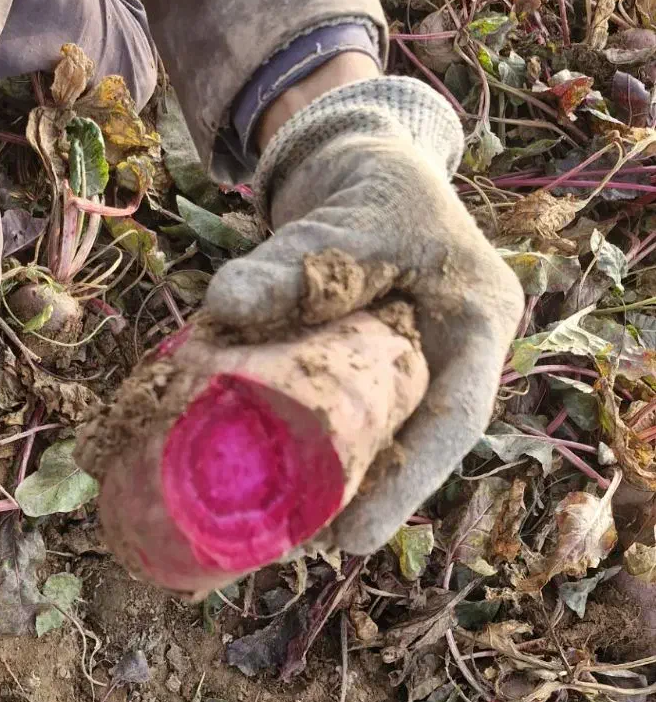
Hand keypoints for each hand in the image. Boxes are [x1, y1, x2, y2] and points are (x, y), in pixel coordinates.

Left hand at [205, 75, 523, 555]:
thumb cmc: (371, 180)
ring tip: (274, 532)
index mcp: (477, 323)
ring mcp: (406, 364)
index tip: (354, 539)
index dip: (406, 486)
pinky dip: (299, 444)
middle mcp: (450, 355)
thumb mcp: (344, 219)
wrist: (354, 155)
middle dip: (359, 500)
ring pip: (372, 435)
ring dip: (327, 482)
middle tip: (299, 546)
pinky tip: (260, 480)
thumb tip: (223, 306)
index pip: (452, 420)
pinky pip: (336, 414)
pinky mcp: (360, 365)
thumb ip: (297, 263)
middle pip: (411, 442)